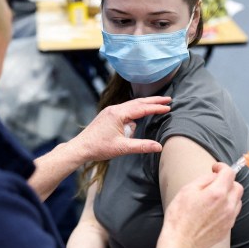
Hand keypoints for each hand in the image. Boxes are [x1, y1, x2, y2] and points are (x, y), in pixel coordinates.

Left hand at [29, 97, 169, 199]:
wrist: (80, 148)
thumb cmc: (99, 148)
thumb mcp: (122, 148)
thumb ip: (141, 146)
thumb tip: (159, 146)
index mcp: (118, 114)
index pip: (141, 108)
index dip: (156, 108)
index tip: (168, 106)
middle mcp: (114, 109)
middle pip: (137, 102)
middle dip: (153, 101)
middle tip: (168, 99)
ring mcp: (110, 111)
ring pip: (131, 105)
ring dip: (144, 105)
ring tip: (157, 104)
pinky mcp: (108, 116)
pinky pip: (125, 110)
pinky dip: (135, 110)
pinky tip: (138, 115)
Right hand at [155, 163, 242, 247]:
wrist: (181, 241)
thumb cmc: (180, 216)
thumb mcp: (187, 190)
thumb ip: (204, 180)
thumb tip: (214, 176)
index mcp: (217, 193)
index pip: (229, 173)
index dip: (222, 167)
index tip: (215, 168)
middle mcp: (227, 205)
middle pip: (237, 186)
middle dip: (227, 181)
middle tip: (215, 182)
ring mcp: (229, 218)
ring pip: (237, 200)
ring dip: (229, 194)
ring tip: (214, 197)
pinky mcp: (228, 228)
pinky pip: (233, 212)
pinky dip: (227, 207)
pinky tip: (213, 209)